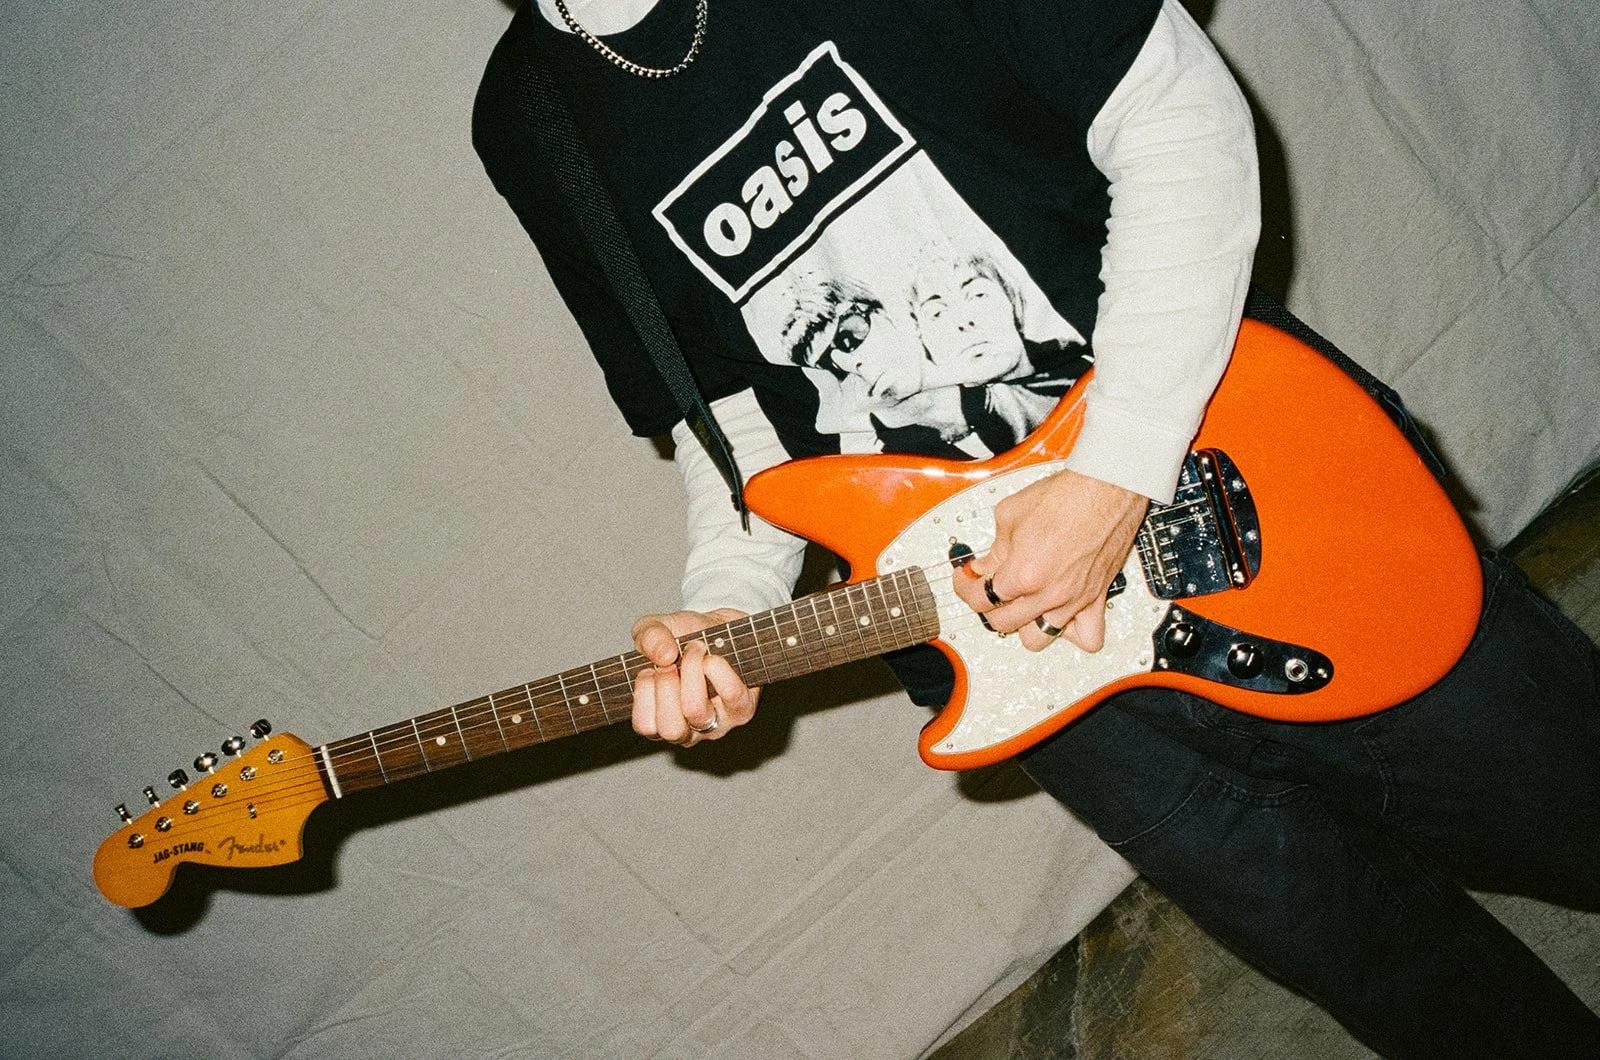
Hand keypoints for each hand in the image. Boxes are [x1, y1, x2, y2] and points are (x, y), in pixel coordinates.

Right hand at [630, 608, 760, 745]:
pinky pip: (730, 694)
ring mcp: (717, 722)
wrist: (721, 626)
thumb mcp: (656, 628)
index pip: (646, 726)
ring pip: (696, 710)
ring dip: (690, 671)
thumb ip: (648, 638)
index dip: (645, 692)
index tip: (650, 668)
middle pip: (671, 728)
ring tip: (694, 650)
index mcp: (661, 719)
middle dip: (666, 685)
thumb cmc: (686, 636)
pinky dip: (717, 669)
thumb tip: (663, 657)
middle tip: (671, 661)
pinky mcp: (742, 709)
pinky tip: (713, 657)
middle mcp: (688, 729)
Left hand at [952, 469, 1147, 652]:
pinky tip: (1059, 615)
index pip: (981, 598)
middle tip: (989, 586)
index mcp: (1023, 573)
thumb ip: (993, 548)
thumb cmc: (1067, 495)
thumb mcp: (1010, 514)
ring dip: (1023, 623)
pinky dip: (1071, 633)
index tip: (967, 579)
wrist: (1106, 488)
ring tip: (1021, 603)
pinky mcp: (1096, 598)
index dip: (966, 587)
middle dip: (988, 605)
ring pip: (1036, 638)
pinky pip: (1086, 638)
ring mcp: (1074, 600)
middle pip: (1002, 623)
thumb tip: (983, 566)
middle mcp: (1049, 594)